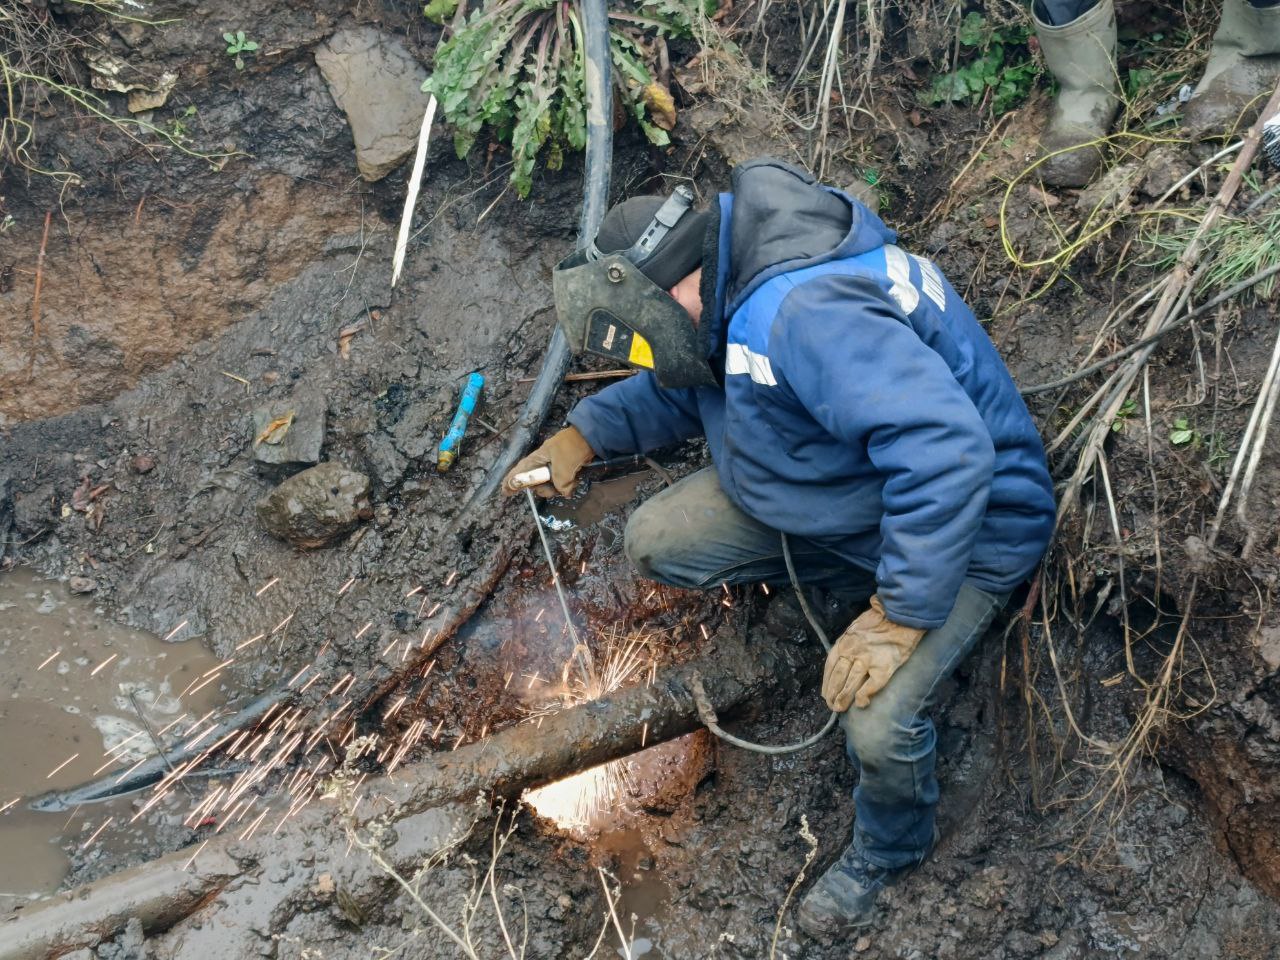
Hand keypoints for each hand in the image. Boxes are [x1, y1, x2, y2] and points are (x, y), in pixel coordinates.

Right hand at [501, 426, 594, 497]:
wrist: (591, 437)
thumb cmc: (572, 448)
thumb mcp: (564, 467)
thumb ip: (560, 484)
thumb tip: (564, 492)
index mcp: (538, 457)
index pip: (520, 471)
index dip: (512, 481)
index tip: (505, 492)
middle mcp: (543, 461)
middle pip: (536, 481)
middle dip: (543, 489)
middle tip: (552, 492)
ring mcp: (555, 464)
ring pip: (549, 483)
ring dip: (556, 488)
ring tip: (567, 487)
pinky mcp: (566, 467)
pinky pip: (561, 481)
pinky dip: (566, 484)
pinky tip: (574, 483)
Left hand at [821, 595, 925, 710]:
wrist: (902, 615)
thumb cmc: (881, 619)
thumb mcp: (857, 627)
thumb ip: (849, 642)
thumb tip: (845, 659)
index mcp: (845, 641)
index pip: (830, 665)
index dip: (827, 681)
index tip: (826, 692)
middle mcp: (852, 650)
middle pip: (838, 676)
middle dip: (832, 693)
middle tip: (832, 705)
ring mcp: (867, 659)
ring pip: (850, 683)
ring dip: (843, 698)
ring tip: (840, 708)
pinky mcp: (883, 667)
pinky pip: (870, 686)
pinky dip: (863, 696)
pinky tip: (862, 703)